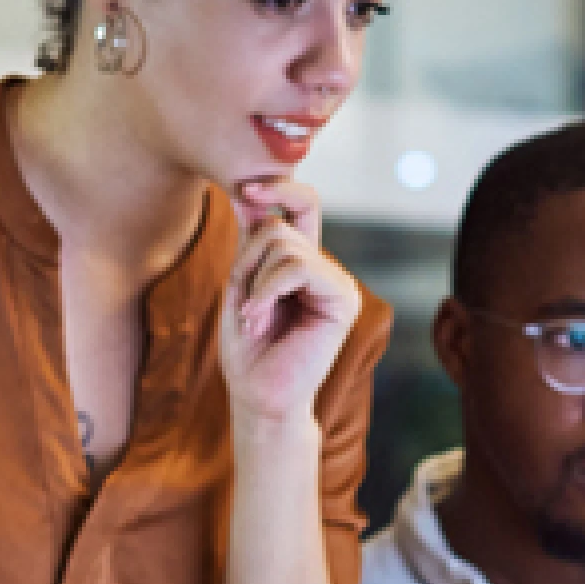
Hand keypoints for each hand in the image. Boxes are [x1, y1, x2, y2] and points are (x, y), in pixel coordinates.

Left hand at [218, 178, 361, 425]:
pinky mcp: (343, 299)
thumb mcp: (241, 283)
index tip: (245, 190)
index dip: (278, 187)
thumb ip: (251, 241)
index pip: (301, 204)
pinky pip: (298, 268)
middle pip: (280, 226)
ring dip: (255, 283)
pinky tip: (259, 318)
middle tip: (244, 304)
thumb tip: (248, 193)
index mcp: (303, 261)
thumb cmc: (248, 349)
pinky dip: (267, 291)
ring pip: (285, 246)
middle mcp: (324, 267)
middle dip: (247, 261)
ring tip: (253, 317)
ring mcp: (337, 282)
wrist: (259, 396)